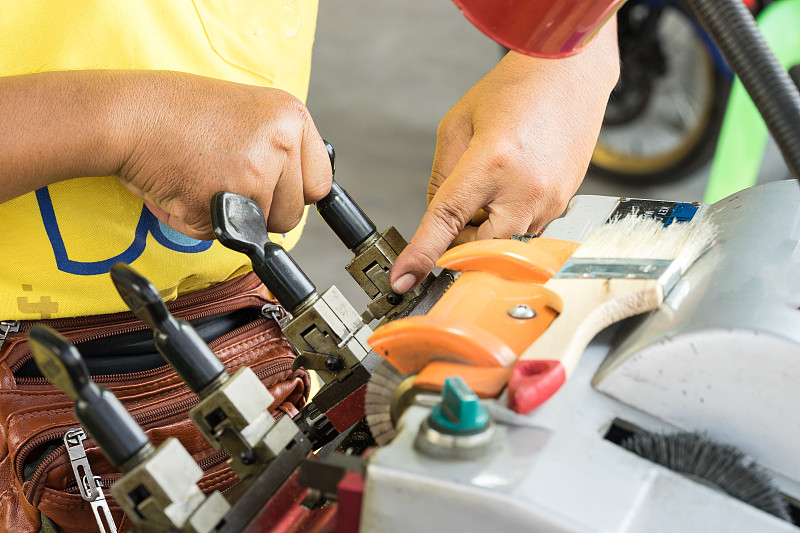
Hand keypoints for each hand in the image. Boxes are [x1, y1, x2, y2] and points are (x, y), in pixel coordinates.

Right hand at [117, 72, 331, 238]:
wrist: (127, 114)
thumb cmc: (177, 111)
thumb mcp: (248, 112)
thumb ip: (279, 146)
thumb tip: (301, 187)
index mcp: (292, 116)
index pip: (319, 183)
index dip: (292, 191)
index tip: (273, 187)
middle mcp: (281, 144)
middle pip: (293, 213)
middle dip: (262, 209)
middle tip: (226, 179)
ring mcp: (255, 176)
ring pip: (262, 229)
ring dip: (234, 217)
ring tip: (204, 177)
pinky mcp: (227, 207)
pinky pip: (225, 236)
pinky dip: (202, 223)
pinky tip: (186, 187)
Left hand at [389, 20, 618, 292]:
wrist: (570, 74)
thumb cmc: (514, 91)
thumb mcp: (457, 126)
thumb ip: (441, 179)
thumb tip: (437, 222)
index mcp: (492, 162)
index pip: (447, 221)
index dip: (422, 255)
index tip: (403, 280)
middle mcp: (525, 189)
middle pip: (478, 249)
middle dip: (458, 243)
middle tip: (455, 213)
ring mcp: (550, 202)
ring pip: (502, 244)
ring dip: (485, 230)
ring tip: (491, 185)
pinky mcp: (562, 206)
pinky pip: (524, 232)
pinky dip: (507, 220)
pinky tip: (511, 185)